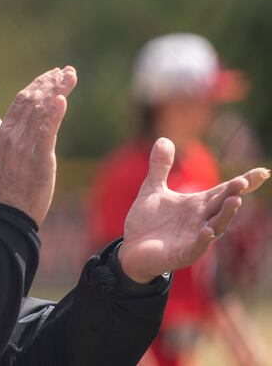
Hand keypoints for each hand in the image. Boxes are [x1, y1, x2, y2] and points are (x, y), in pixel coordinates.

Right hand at [0, 66, 76, 225]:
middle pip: (33, 101)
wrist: (5, 215)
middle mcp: (13, 136)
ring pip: (42, 111)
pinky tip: (62, 99)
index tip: (51, 75)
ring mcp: (25, 147)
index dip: (37, 86)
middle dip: (50, 83)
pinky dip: (54, 114)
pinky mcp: (40, 159)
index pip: (21, 102)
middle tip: (66, 71)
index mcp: (2, 134)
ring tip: (71, 76)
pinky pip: (47, 132)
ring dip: (58, 91)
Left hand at [119, 138, 269, 282]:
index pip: (224, 191)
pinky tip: (208, 231)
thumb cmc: (148, 221)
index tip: (261, 172)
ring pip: (217, 225)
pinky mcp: (184, 253)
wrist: (132, 248)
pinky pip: (197, 246)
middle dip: (233, 193)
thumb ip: (160, 166)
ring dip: (226, 214)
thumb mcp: (152, 188)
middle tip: (243, 182)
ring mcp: (195, 237)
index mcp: (197, 204)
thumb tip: (164, 138)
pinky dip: (203, 239)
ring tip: (234, 200)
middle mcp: (201, 219)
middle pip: (222, 205)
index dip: (243, 182)